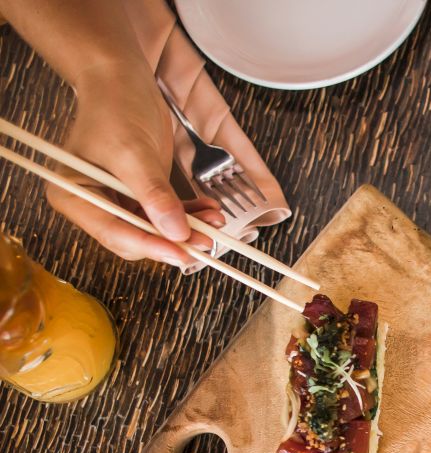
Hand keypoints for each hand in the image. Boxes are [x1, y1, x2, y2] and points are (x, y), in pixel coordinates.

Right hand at [45, 62, 223, 265]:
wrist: (122, 80)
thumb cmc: (115, 106)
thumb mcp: (134, 152)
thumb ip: (154, 194)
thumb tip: (176, 233)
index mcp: (73, 195)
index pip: (113, 232)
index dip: (149, 246)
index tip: (181, 252)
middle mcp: (93, 204)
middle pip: (135, 239)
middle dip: (172, 240)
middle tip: (206, 241)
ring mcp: (118, 202)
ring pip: (156, 232)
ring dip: (188, 230)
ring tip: (215, 223)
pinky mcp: (141, 196)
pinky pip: (167, 216)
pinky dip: (190, 215)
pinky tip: (210, 211)